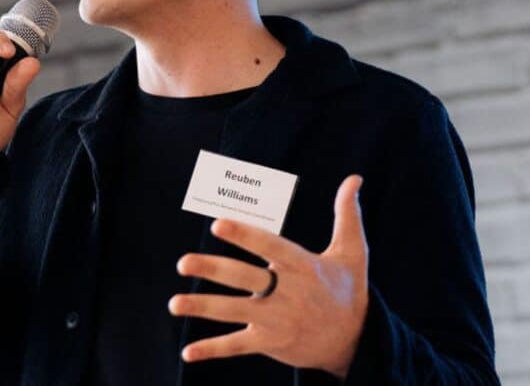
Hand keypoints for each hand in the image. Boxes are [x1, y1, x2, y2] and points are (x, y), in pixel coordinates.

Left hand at [169, 175, 368, 378]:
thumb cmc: (349, 289)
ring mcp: (277, 320)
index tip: (218, 223)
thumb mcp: (353, 252)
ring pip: (234, 312)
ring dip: (203, 308)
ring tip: (174, 303)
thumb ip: (347, 214)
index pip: (269, 247)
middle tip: (183, 262)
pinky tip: (187, 351)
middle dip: (213, 270)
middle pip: (245, 279)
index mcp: (303, 266)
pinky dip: (212, 349)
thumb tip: (354, 178)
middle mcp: (287, 293)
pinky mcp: (270, 342)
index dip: (244, 235)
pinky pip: (237, 346)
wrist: (355, 340)